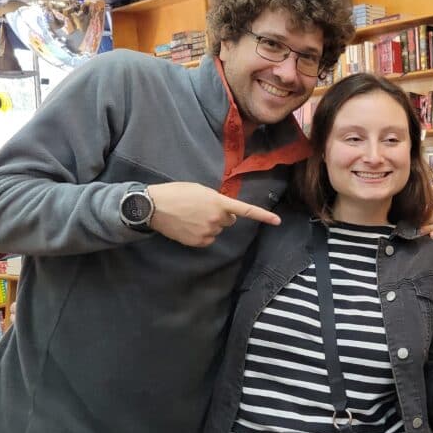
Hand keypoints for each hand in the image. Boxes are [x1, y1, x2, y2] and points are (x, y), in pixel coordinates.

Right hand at [147, 182, 280, 247]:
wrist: (154, 206)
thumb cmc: (176, 193)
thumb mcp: (200, 190)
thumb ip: (216, 199)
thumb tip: (224, 211)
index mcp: (219, 202)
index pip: (245, 210)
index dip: (263, 216)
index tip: (278, 221)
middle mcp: (217, 218)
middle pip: (228, 221)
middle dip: (221, 216)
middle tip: (202, 209)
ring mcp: (208, 231)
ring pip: (217, 230)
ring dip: (209, 224)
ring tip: (191, 216)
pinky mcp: (199, 242)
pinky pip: (207, 239)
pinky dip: (201, 234)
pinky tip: (188, 226)